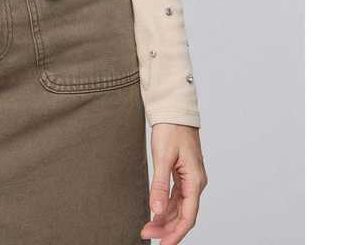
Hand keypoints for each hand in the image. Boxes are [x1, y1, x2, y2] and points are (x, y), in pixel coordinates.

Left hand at [140, 123, 207, 243]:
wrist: (175, 110)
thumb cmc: (171, 129)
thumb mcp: (162, 157)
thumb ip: (159, 185)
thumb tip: (155, 211)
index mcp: (195, 180)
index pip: (188, 216)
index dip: (175, 233)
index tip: (162, 244)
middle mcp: (195, 182)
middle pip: (184, 214)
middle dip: (167, 228)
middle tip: (146, 235)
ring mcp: (190, 179)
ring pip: (180, 207)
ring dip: (165, 219)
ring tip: (148, 228)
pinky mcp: (183, 174)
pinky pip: (176, 197)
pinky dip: (166, 207)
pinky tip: (156, 213)